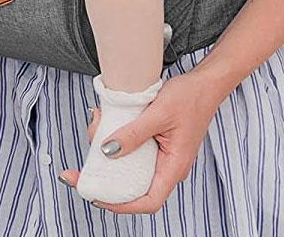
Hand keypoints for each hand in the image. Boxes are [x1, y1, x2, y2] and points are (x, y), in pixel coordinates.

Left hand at [58, 70, 220, 212]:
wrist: (205, 83)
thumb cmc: (190, 98)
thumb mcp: (157, 114)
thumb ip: (133, 134)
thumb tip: (108, 151)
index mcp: (174, 167)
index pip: (147, 201)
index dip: (120, 204)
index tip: (96, 196)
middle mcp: (168, 166)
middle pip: (134, 185)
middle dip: (106, 177)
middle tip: (82, 167)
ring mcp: (162, 155)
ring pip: (130, 165)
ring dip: (108, 153)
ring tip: (95, 128)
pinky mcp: (157, 143)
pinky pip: (134, 150)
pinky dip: (117, 140)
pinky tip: (105, 123)